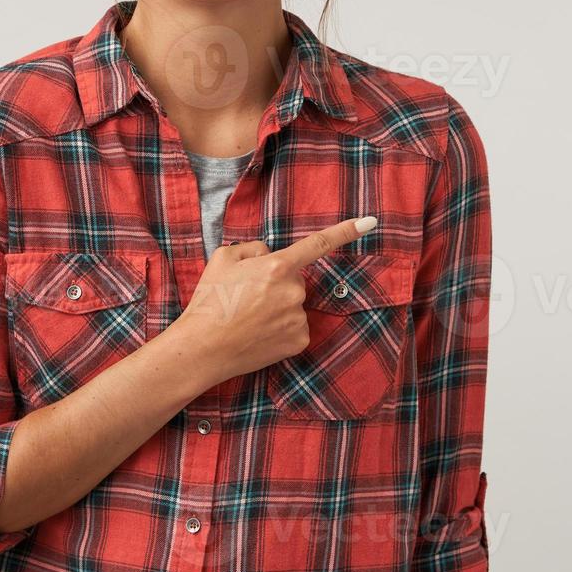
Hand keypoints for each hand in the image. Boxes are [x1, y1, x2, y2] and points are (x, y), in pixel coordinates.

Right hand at [171, 215, 376, 385]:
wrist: (201, 348)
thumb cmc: (209, 301)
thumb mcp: (223, 259)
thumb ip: (253, 248)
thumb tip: (269, 254)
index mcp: (278, 266)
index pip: (319, 244)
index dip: (346, 231)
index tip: (371, 222)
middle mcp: (294, 291)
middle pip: (296, 280)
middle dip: (277, 284)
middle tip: (246, 298)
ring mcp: (299, 318)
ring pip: (294, 305)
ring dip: (278, 308)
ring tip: (247, 318)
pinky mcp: (299, 341)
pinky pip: (295, 327)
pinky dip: (280, 330)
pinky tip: (258, 334)